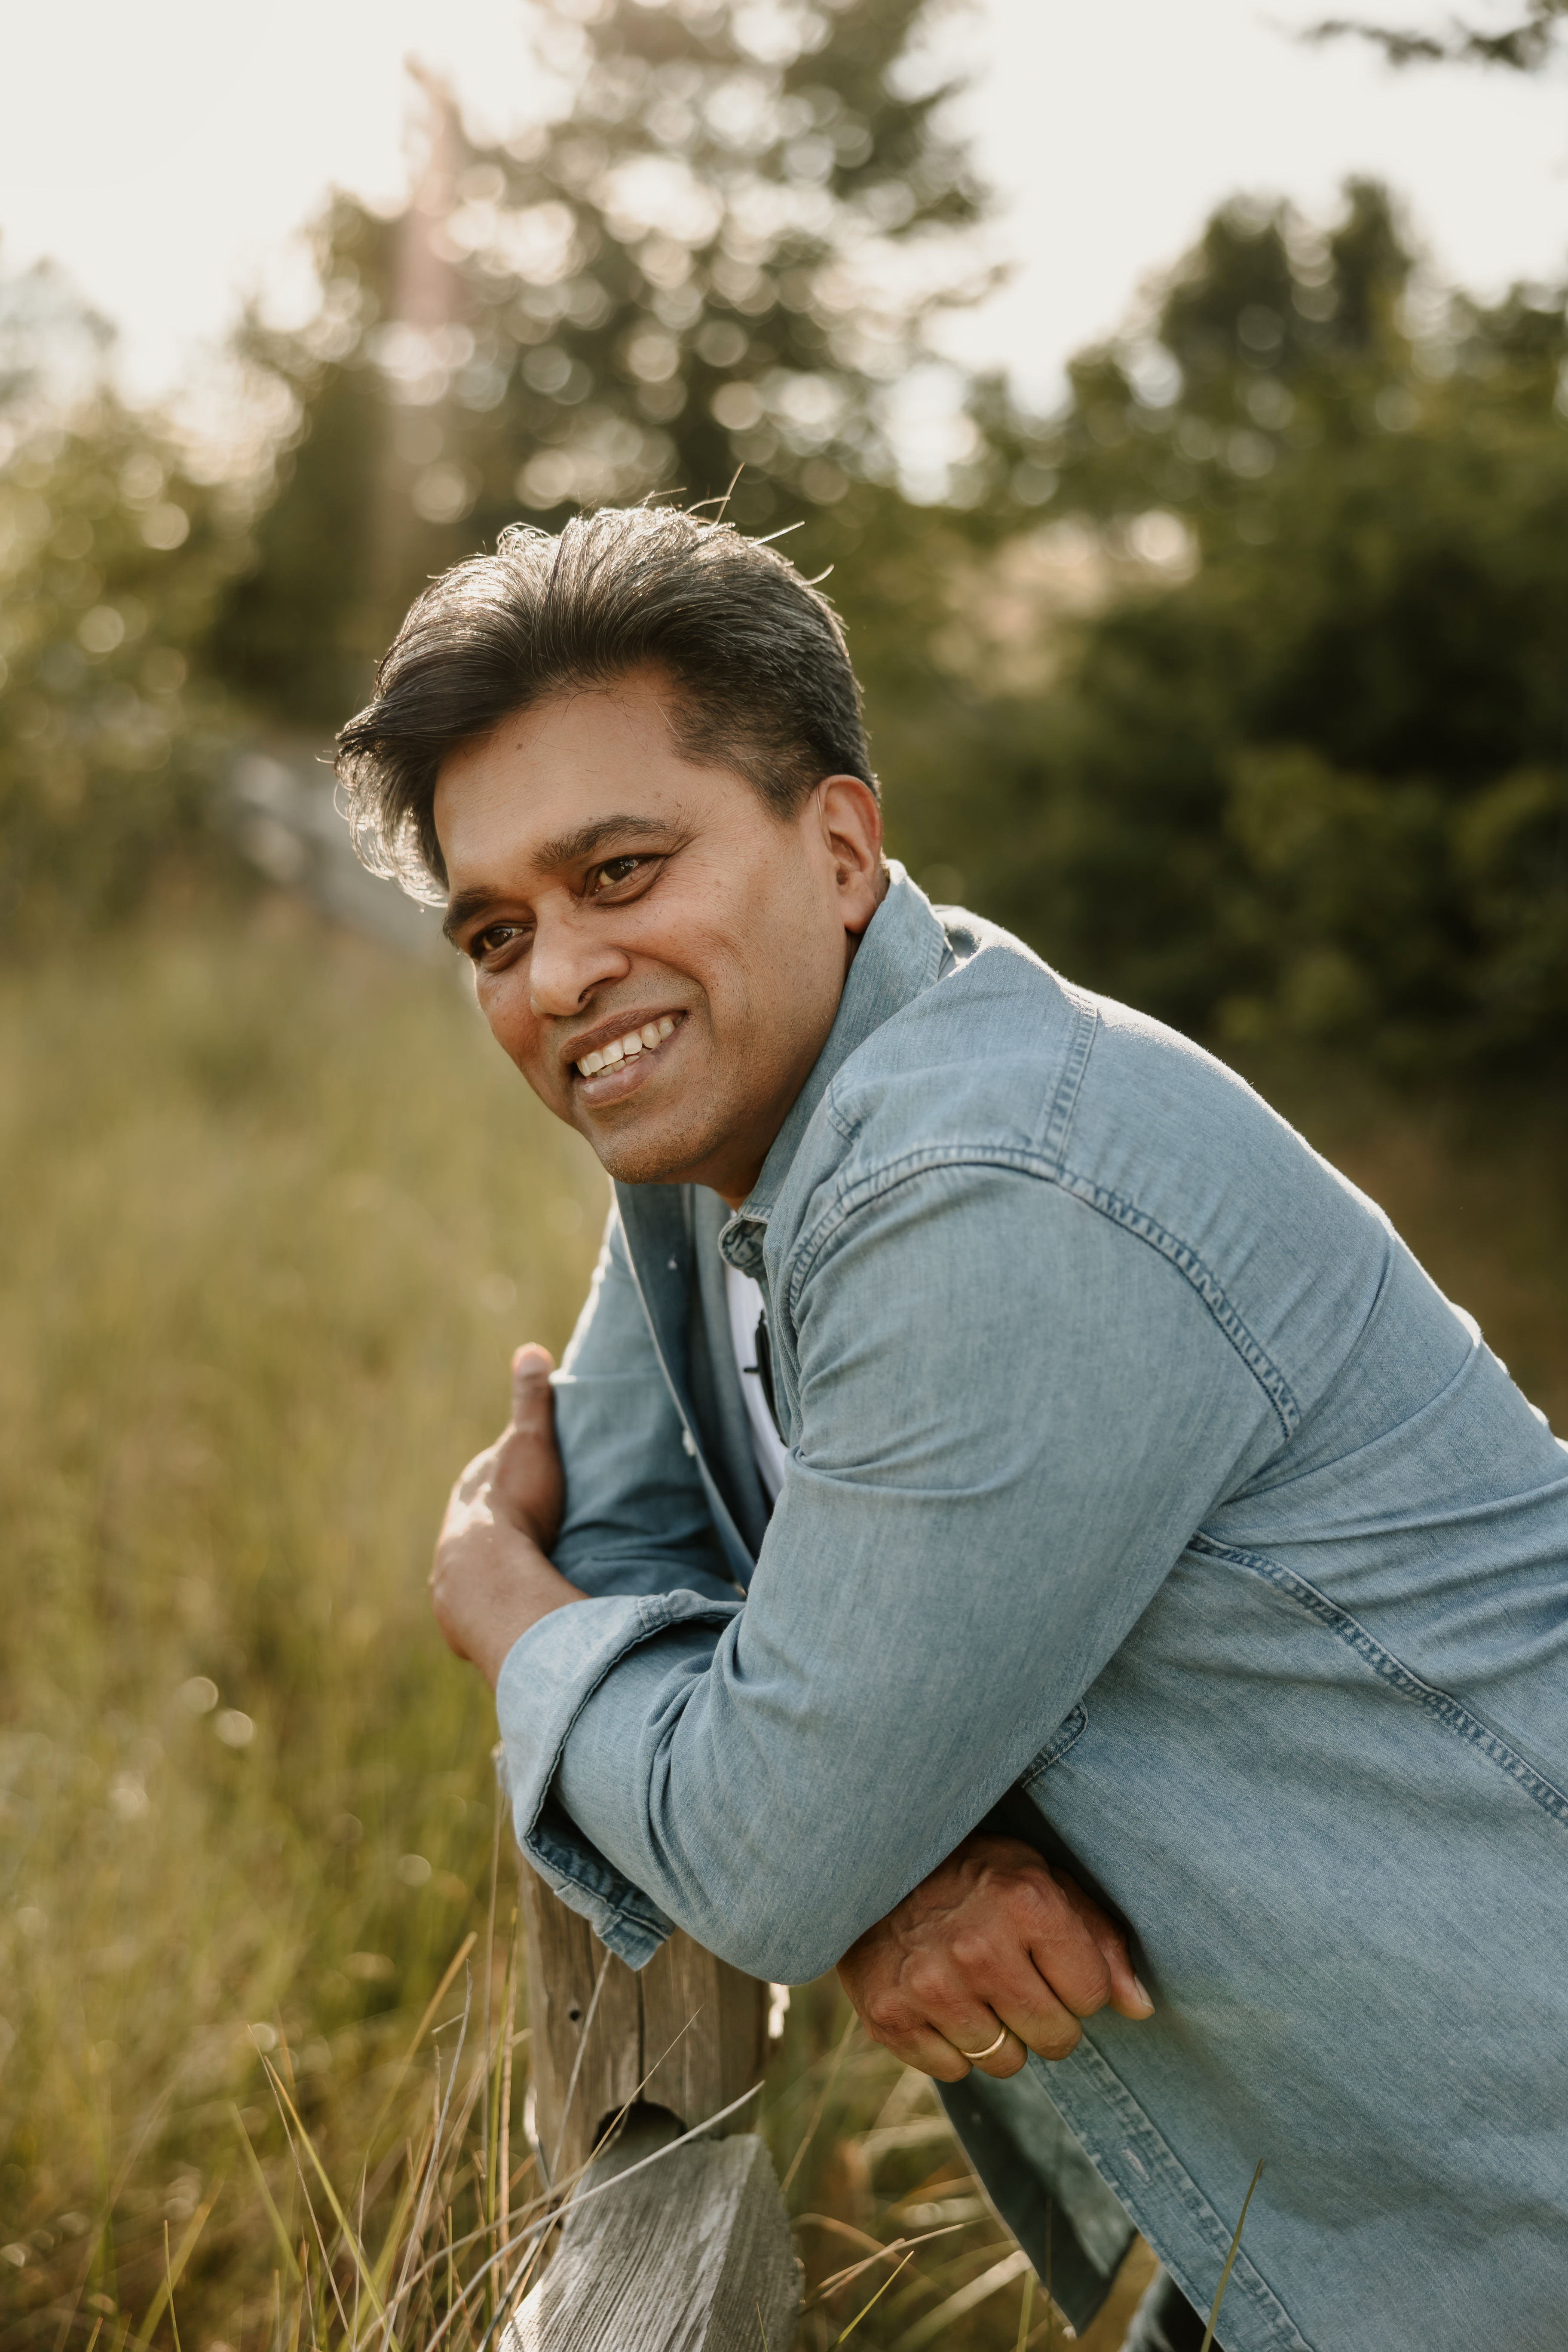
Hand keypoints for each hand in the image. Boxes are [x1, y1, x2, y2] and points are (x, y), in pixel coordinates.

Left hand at [429, 1344, 580, 1687]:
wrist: (489, 1580)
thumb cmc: (515, 1507)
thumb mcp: (530, 1443)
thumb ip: (531, 1401)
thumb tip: (530, 1349)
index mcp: (471, 1491)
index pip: (487, 1478)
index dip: (508, 1478)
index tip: (530, 1482)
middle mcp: (453, 1532)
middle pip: (476, 1526)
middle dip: (497, 1529)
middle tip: (531, 1534)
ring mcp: (452, 1575)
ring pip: (471, 1570)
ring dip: (491, 1573)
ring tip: (522, 1580)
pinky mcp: (458, 1616)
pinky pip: (475, 1609)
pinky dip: (489, 1608)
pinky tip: (505, 1614)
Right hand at [837, 1832, 1152, 2081]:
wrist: (867, 1868)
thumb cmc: (970, 1873)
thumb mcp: (1040, 1879)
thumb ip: (1099, 1938)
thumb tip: (1142, 2008)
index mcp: (1028, 1903)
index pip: (1093, 1995)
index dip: (1077, 1983)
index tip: (1049, 1960)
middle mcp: (980, 1947)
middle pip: (1055, 2039)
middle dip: (1047, 2019)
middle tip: (1015, 1981)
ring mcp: (931, 1985)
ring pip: (1005, 2062)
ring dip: (998, 2034)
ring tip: (973, 1986)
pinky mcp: (890, 2016)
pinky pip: (953, 2072)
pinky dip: (951, 2045)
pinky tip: (937, 2000)